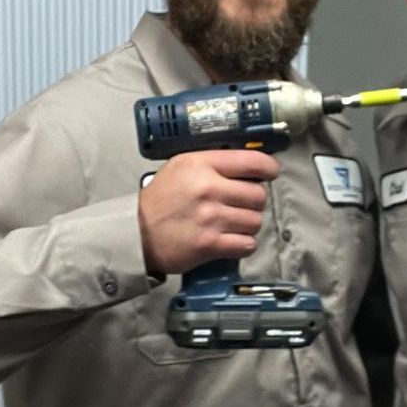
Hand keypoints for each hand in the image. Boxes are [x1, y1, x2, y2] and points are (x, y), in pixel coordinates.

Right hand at [136, 149, 277, 275]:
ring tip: (232, 224)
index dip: (268, 168)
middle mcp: (208, 189)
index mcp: (201, 164)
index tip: (270, 173)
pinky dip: (243, 244)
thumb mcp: (180, 166)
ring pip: (255, 221)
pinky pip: (247, 244)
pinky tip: (231, 240)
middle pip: (258, 195)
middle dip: (253, 202)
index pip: (252, 161)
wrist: (136, 233)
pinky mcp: (210, 244)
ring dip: (248, 224)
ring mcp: (211, 218)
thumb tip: (247, 163)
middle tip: (240, 205)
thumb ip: (212, 162)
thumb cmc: (159, 200)